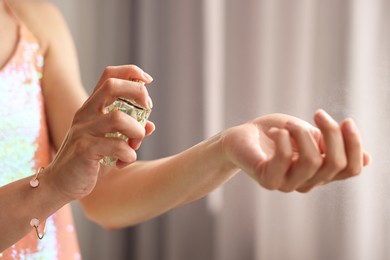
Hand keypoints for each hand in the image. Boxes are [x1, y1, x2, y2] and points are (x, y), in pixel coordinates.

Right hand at [48, 65, 154, 199]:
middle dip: (138, 92)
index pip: (109, 75)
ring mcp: (83, 130)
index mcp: (92, 107)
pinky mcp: (84, 149)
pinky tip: (124, 162)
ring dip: (137, 131)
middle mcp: (86, 113)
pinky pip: (117, 146)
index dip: (131, 72)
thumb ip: (129, 131)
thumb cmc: (89, 160)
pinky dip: (129, 155)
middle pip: (112, 86)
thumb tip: (151, 125)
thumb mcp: (109, 141)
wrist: (60, 183)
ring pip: (119, 118)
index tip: (147, 80)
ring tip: (135, 145)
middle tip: (148, 108)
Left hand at [221, 109, 370, 192]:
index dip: (355, 145)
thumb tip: (369, 159)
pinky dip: (283, 138)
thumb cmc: (276, 132)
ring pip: (312, 161)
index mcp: (320, 173)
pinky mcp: (267, 179)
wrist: (241, 136)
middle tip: (318, 113)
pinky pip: (284, 159)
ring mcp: (287, 184)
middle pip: (335, 164)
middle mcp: (307, 183)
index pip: (350, 169)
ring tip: (289, 124)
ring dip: (302, 133)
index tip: (346, 121)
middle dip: (331, 133)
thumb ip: (332, 146)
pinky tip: (275, 132)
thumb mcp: (309, 134)